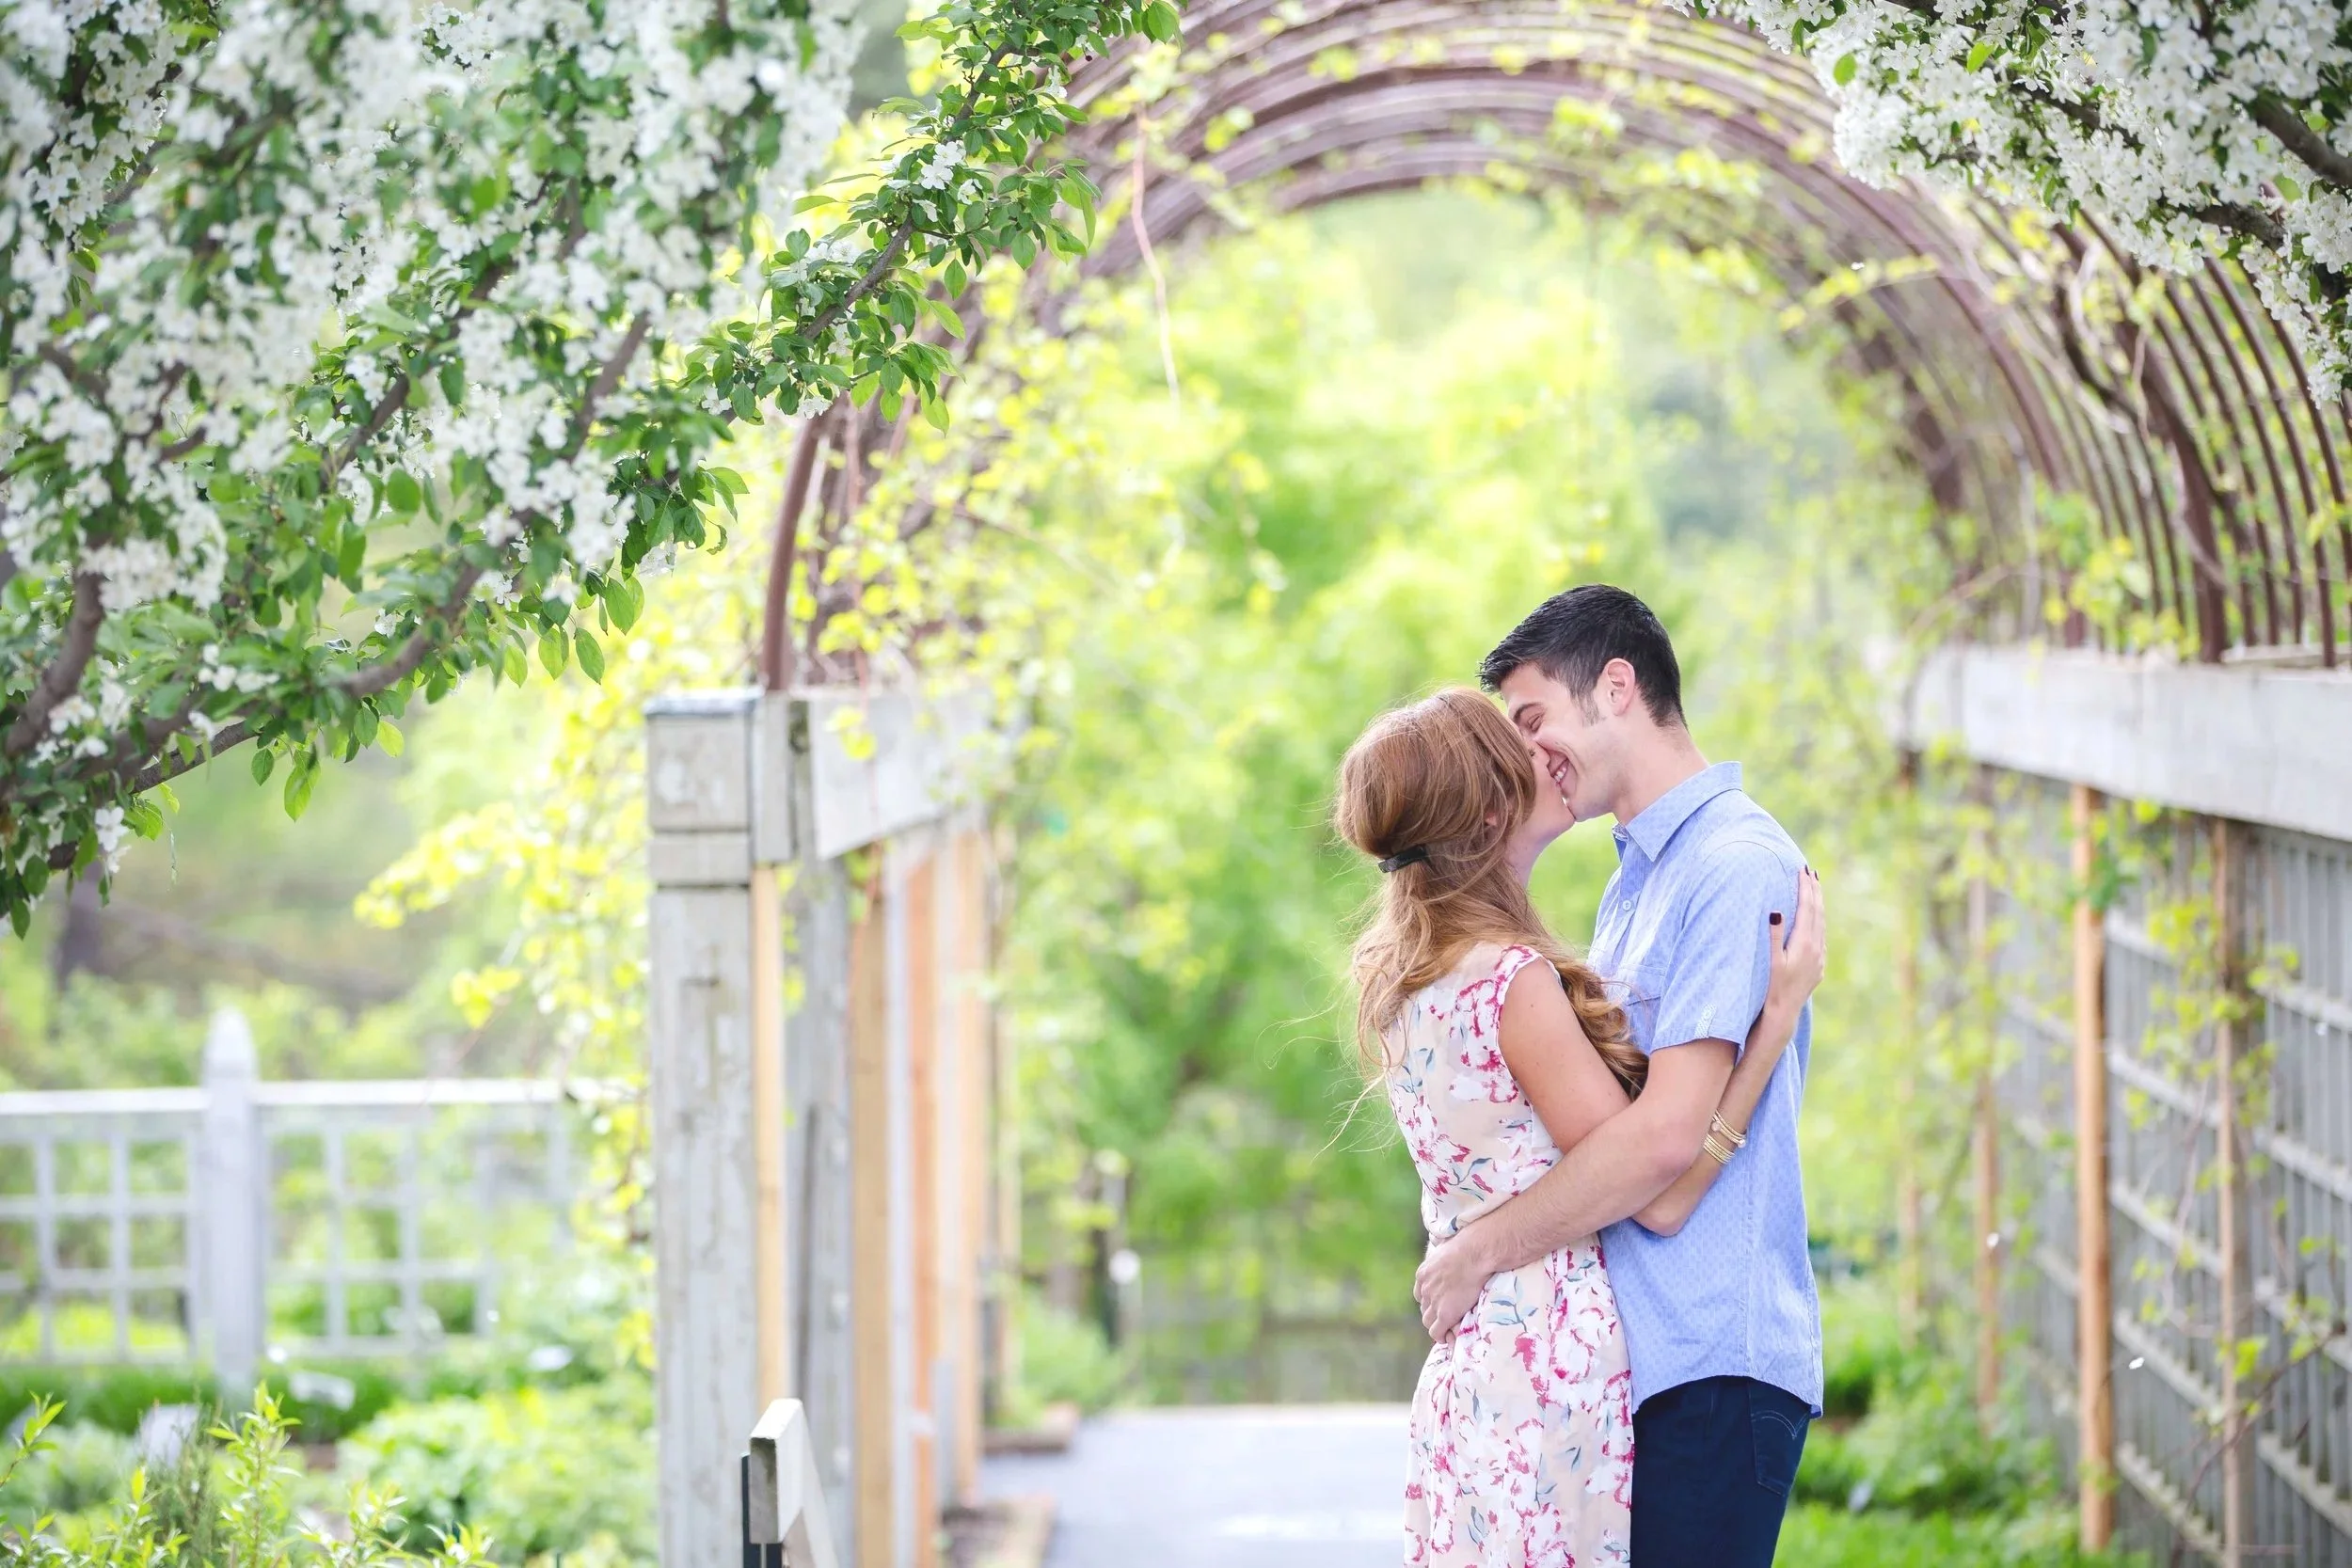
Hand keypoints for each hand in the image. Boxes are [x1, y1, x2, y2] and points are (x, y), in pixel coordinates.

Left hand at [1413, 1227, 1492, 1341]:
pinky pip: (1437, 1332)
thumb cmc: (1469, 1247)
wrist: (1476, 1255)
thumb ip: (1442, 1251)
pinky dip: (1442, 1336)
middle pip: (1424, 1309)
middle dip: (1433, 1314)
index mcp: (1423, 1274)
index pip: (1421, 1294)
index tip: (1439, 1303)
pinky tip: (1449, 1338)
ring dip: (1437, 1326)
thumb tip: (1443, 1242)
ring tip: (1448, 1330)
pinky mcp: (1445, 1314)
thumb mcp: (1447, 1246)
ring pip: (1428, 1322)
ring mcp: (1434, 1303)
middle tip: (1446, 1318)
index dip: (1430, 1300)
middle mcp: (1425, 1289)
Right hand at [1765, 866, 1825, 1016]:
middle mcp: (1816, 948)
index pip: (1807, 908)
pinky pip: (1821, 935)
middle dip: (1814, 890)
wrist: (1785, 1012)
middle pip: (1817, 912)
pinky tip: (1814, 916)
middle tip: (1810, 871)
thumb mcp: (1771, 960)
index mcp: (1804, 943)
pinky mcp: (1819, 964)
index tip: (1802, 870)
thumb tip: (1775, 911)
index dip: (1805, 888)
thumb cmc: (1773, 986)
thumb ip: (1774, 935)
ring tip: (1814, 887)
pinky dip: (1818, 920)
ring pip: (1821, 923)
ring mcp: (1820, 957)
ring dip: (1817, 904)